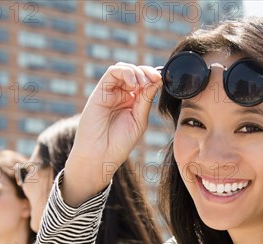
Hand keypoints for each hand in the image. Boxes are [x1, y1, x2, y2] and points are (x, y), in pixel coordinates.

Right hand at [64, 63, 161, 205]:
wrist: (100, 155)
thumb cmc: (119, 143)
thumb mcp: (139, 120)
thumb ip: (146, 99)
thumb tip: (157, 80)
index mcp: (132, 102)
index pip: (144, 82)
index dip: (153, 78)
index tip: (162, 80)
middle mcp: (121, 95)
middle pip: (135, 72)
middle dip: (147, 72)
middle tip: (155, 79)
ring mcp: (110, 92)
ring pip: (124, 69)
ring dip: (137, 72)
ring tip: (143, 83)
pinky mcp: (100, 92)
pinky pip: (112, 72)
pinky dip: (125, 72)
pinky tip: (133, 83)